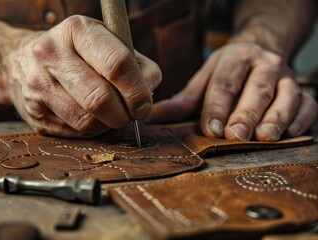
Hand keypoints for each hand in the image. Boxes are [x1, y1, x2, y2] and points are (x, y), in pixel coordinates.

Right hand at [7, 16, 160, 136]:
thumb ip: (136, 64)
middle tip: (131, 114)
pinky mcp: (33, 111)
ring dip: (108, 124)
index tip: (144, 104)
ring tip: (111, 113)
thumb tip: (149, 92)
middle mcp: (51, 54)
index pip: (117, 64)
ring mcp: (37, 84)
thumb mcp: (107, 43)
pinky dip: (92, 130)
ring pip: (87, 121)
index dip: (137, 91)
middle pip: (100, 99)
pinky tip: (92, 117)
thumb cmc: (77, 52)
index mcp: (77, 30)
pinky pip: (75, 132)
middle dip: (124, 114)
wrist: (22, 60)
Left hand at [150, 43, 317, 140]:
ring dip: (276, 118)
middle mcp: (263, 65)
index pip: (224, 83)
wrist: (260, 51)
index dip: (217, 106)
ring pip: (286, 96)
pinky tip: (290, 133)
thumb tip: (154, 115)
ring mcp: (286, 77)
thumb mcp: (204, 79)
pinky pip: (309, 105)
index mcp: (235, 59)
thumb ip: (184, 99)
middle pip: (256, 90)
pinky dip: (301, 119)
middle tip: (236, 135)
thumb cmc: (228, 71)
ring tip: (265, 137)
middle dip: (246, 114)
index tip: (211, 128)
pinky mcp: (303, 90)